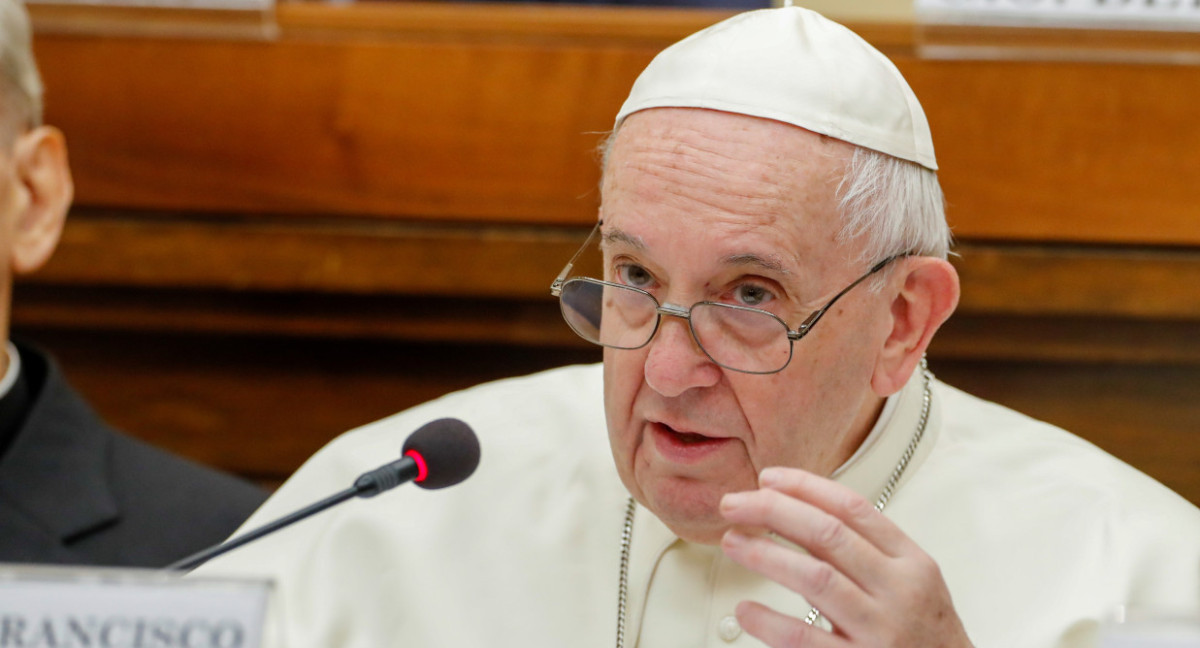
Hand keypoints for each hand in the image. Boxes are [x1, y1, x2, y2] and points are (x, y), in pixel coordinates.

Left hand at [718, 467, 972, 647]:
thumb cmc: (926, 638)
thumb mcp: (913, 586)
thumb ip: (866, 554)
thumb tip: (796, 518)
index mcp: (912, 563)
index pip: (853, 508)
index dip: (805, 487)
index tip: (767, 479)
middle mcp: (898, 592)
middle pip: (828, 533)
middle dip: (774, 511)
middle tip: (734, 504)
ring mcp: (880, 631)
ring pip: (815, 577)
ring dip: (765, 555)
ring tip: (732, 541)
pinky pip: (805, 640)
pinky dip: (771, 621)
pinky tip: (746, 610)